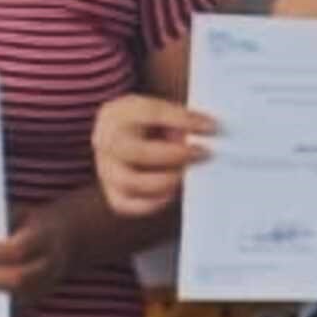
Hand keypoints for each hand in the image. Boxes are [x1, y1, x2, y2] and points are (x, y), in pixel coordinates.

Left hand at [0, 205, 86, 301]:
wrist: (69, 236)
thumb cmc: (33, 223)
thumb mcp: (20, 214)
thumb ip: (0, 221)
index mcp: (47, 238)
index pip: (18, 250)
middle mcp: (52, 263)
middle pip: (19, 277)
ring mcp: (49, 283)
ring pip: (17, 295)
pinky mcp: (40, 297)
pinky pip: (14, 306)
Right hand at [93, 95, 215, 217]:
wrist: (123, 135)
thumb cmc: (149, 123)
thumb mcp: (163, 111)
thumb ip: (181, 120)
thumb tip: (208, 133)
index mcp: (119, 113)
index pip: (150, 113)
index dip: (183, 120)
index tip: (211, 126)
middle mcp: (106, 141)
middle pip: (135, 151)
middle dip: (173, 155)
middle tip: (202, 154)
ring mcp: (106, 169)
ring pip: (129, 182)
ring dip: (165, 181)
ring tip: (185, 174)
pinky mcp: (112, 192)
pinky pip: (126, 204)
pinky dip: (152, 203)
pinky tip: (171, 192)